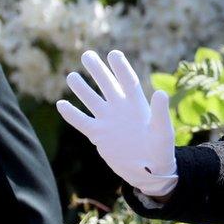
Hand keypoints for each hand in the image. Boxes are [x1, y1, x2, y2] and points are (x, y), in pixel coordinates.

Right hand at [56, 50, 177, 196]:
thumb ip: (160, 113)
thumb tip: (160, 93)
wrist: (149, 170)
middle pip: (107, 85)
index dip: (121, 68)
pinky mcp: (98, 135)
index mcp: (137, 105)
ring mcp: (108, 121)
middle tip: (87, 55)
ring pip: (92, 100)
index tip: (113, 53)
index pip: (128, 82)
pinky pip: (82, 122)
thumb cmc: (161, 150)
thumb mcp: (163, 132)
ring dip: (82, 89)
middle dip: (98, 71)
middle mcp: (121, 109)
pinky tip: (60, 104)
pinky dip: (71, 114)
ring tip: (71, 75)